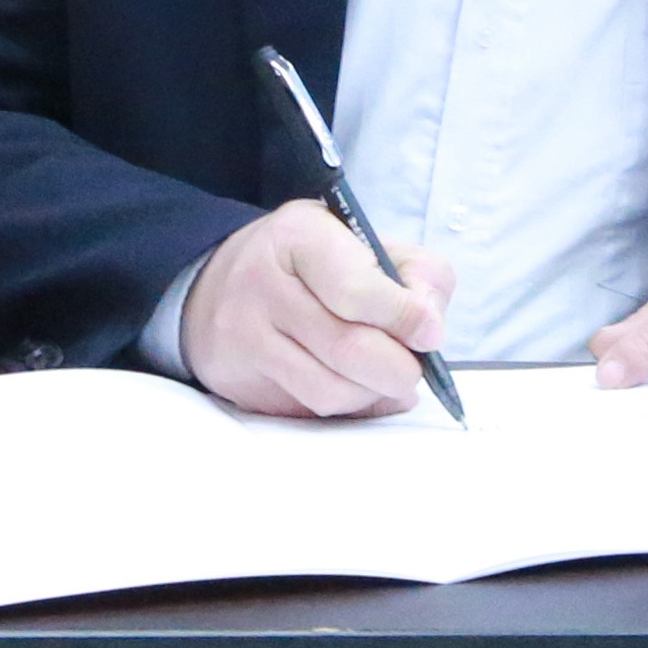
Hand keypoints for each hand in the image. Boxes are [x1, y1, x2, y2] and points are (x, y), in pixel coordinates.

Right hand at [180, 200, 454, 420]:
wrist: (217, 283)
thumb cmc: (309, 261)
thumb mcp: (361, 239)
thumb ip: (415, 272)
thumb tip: (430, 329)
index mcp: (298, 237)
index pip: (354, 288)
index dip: (402, 316)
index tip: (430, 334)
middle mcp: (261, 285)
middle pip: (346, 348)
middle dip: (397, 368)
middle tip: (413, 368)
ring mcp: (244, 337)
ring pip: (328, 390)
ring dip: (373, 394)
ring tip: (384, 378)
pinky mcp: (239, 381)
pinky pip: (308, 410)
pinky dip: (347, 407)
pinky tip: (355, 388)